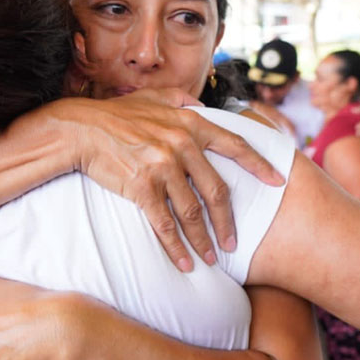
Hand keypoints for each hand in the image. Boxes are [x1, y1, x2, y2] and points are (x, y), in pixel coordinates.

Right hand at [39, 88, 284, 271]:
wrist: (80, 129)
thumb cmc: (114, 115)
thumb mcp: (152, 97)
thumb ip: (180, 99)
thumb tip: (201, 104)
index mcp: (190, 123)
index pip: (234, 145)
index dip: (259, 165)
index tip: (279, 182)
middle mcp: (181, 145)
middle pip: (216, 191)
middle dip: (227, 222)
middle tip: (233, 243)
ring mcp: (163, 167)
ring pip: (192, 212)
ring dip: (203, 240)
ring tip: (210, 259)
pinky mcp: (142, 187)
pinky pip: (164, 223)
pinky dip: (175, 246)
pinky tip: (183, 262)